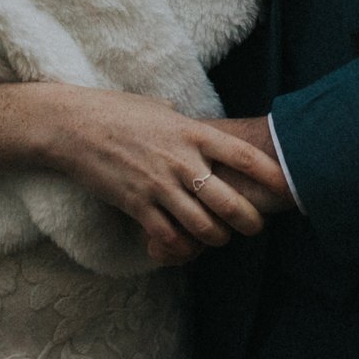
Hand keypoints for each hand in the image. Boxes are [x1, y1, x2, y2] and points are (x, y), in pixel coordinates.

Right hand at [36, 88, 288, 265]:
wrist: (73, 126)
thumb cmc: (117, 111)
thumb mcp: (160, 110)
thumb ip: (186, 125)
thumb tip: (201, 132)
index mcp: (191, 133)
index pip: (242, 155)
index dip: (270, 174)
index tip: (285, 186)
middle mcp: (181, 161)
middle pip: (230, 202)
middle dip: (250, 221)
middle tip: (254, 226)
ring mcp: (159, 186)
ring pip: (204, 227)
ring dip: (217, 238)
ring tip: (220, 236)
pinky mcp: (137, 206)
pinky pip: (170, 238)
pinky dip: (182, 248)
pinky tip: (185, 246)